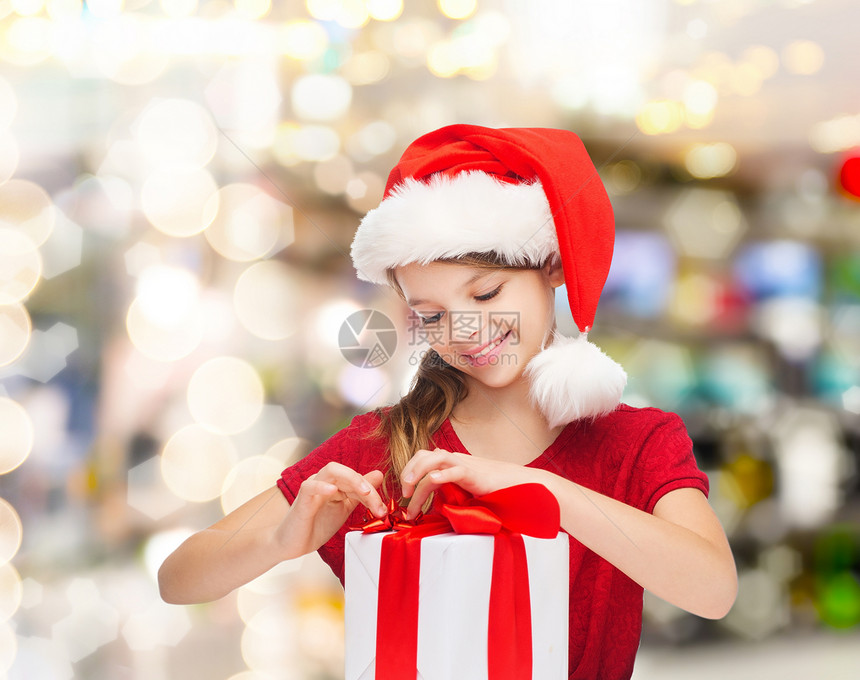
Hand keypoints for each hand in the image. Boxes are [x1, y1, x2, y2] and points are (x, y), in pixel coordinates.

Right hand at [275, 462, 385, 557]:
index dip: (373, 493)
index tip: (383, 510)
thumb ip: (360, 494)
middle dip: (366, 486)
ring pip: (332, 471)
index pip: (358, 480)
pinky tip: (333, 491)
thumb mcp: (344, 509)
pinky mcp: (301, 499)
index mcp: (335, 484)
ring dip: (352, 480)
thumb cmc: (316, 525)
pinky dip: (322, 487)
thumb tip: (379, 475)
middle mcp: (324, 481)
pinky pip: (311, 487)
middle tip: (378, 506)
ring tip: (365, 493)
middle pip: (348, 473)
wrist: (292, 544)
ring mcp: (312, 488)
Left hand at [400, 448, 545, 519]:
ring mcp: (463, 465)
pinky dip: (441, 476)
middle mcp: (453, 460)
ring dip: (418, 473)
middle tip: (404, 494)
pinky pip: (454, 470)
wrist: (516, 485)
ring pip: (433, 460)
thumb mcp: (462, 490)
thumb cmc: (491, 490)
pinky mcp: (474, 474)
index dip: (408, 473)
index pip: (420, 459)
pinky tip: (433, 483)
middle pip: (422, 456)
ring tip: (410, 491)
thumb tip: (430, 500)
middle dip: (407, 473)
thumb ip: (446, 491)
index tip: (405, 496)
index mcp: (449, 463)